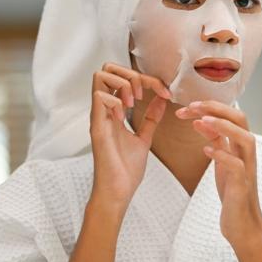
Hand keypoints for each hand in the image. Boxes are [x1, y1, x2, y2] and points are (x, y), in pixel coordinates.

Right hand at [89, 62, 171, 216]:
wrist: (118, 192)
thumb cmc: (125, 170)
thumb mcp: (144, 138)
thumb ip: (150, 119)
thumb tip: (161, 100)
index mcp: (114, 111)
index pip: (123, 77)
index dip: (147, 79)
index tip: (164, 92)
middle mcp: (104, 110)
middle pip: (107, 69)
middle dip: (130, 74)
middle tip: (143, 94)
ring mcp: (99, 117)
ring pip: (100, 76)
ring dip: (122, 83)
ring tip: (133, 102)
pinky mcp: (97, 127)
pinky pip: (100, 97)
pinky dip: (115, 100)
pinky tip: (124, 115)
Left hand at [175, 100, 261, 248]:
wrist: (242, 224)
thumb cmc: (232, 192)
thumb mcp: (222, 161)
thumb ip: (215, 140)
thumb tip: (200, 120)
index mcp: (240, 145)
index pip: (231, 114)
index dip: (210, 106)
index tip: (188, 107)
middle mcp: (247, 153)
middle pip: (241, 118)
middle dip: (216, 108)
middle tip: (192, 107)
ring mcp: (247, 169)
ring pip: (244, 138)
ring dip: (223, 126)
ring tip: (202, 120)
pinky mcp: (242, 186)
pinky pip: (237, 165)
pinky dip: (222, 155)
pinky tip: (206, 150)